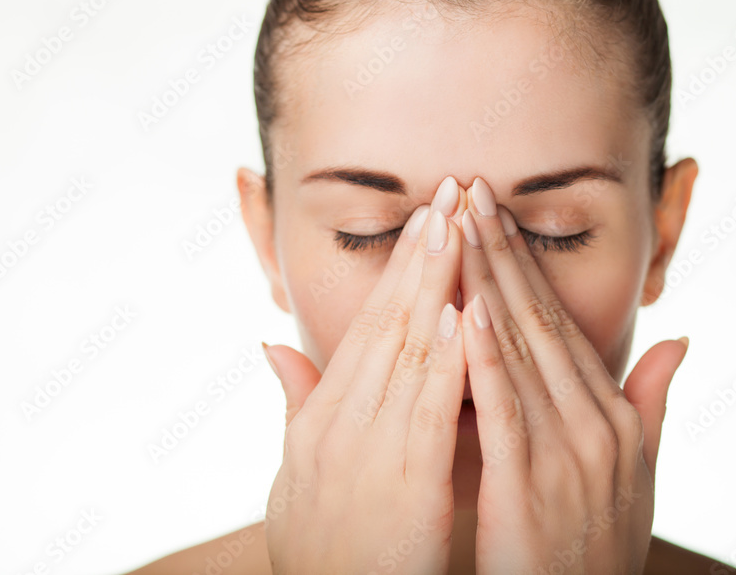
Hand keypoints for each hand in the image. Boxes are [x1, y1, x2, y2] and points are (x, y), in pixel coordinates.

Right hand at [261, 193, 467, 574]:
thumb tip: (273, 345)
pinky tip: (462, 314)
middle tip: (451, 194)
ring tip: (458, 228)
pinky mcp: (401, 485)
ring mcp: (367, 450)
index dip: (400, 269)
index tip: (428, 218)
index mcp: (322, 415)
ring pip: (405, 352)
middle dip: (421, 255)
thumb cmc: (321, 546)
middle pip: (386, 322)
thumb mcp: (296, 471)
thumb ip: (294, 404)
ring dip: (434, 285)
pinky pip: (425, 412)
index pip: (367, 325)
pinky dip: (443, 359)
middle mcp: (339, 422)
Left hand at [457, 177, 688, 574]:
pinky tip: (466, 312)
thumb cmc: (600, 546)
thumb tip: (679, 339)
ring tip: (460, 227)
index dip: (526, 265)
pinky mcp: (530, 488)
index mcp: (613, 415)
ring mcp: (567, 453)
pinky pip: (505, 412)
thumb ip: (653, 401)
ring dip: (488, 284)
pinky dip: (485, 359)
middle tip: (471, 191)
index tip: (495, 214)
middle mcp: (596, 423)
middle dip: (501, 252)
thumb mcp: (639, 471)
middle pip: (540, 320)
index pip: (562, 323)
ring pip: (520, 351)